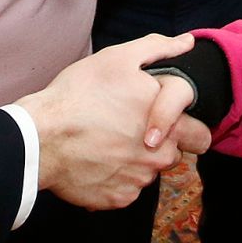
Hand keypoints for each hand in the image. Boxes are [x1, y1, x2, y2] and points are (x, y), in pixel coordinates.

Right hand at [21, 34, 207, 209]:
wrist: (40, 137)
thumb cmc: (79, 94)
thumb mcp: (119, 59)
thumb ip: (159, 49)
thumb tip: (187, 43)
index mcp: (168, 124)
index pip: (201, 135)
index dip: (185, 125)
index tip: (166, 120)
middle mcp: (160, 157)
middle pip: (175, 154)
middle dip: (162, 144)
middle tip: (131, 128)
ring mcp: (138, 181)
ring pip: (148, 172)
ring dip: (136, 160)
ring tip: (107, 141)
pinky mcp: (117, 199)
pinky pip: (126, 189)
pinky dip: (115, 177)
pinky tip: (96, 159)